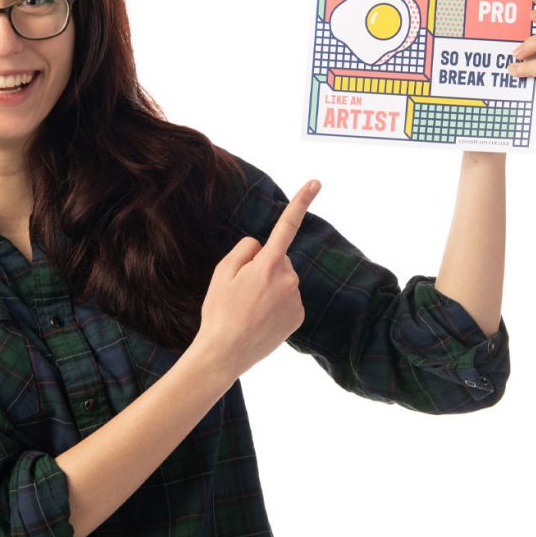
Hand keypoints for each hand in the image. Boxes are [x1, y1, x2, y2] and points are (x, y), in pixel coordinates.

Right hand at [194, 180, 320, 380]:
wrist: (225, 354)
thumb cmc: (219, 311)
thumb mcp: (221, 272)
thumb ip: (245, 250)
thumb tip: (262, 247)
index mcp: (268, 264)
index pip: (287, 226)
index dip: (301, 202)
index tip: (315, 182)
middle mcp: (289, 279)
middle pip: (278, 259)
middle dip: (263, 268)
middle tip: (240, 291)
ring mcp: (296, 299)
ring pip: (283, 280)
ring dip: (269, 288)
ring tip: (248, 308)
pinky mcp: (299, 316)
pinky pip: (287, 299)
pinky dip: (275, 304)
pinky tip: (260, 318)